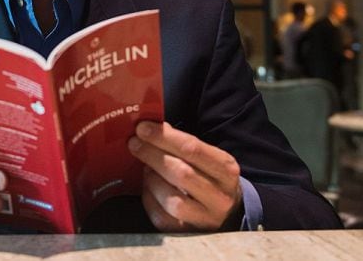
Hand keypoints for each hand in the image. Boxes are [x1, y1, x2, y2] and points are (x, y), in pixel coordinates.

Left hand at [128, 121, 242, 231]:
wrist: (228, 212)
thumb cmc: (210, 177)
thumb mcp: (208, 158)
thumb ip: (182, 144)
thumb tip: (150, 128)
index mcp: (226, 170)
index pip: (192, 149)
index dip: (164, 137)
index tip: (142, 127)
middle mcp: (220, 197)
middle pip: (181, 173)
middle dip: (152, 154)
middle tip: (134, 143)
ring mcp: (205, 219)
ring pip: (172, 200)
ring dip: (152, 179)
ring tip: (145, 167)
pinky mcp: (188, 234)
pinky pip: (162, 217)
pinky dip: (149, 198)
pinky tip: (148, 186)